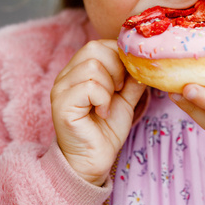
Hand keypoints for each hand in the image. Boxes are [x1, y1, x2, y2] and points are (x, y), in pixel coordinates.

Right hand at [50, 40, 146, 185]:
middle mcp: (66, 76)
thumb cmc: (106, 130)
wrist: (94, 161)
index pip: (99, 44)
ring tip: (107, 104)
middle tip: (118, 91)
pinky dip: (103, 99)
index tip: (125, 80)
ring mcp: (61, 89)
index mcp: (78, 70)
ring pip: (92, 66)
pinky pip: (88, 86)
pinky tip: (102, 113)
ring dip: (109, 86)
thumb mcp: (125, 99)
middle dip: (115, 68)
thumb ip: (132, 78)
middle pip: (93, 48)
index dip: (118, 56)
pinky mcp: (62, 104)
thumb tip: (143, 62)